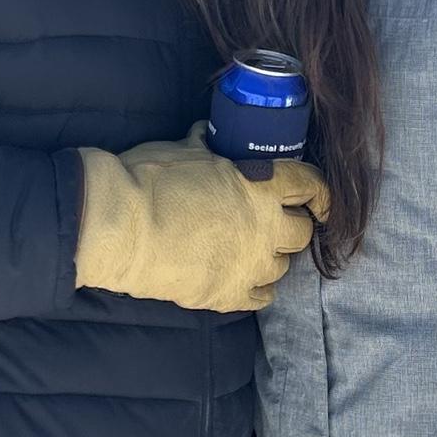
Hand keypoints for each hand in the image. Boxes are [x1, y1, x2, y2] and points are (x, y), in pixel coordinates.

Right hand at [74, 124, 328, 311]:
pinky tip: (241, 277)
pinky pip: (262, 297)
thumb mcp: (186, 149)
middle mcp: (266, 228)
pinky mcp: (228, 296)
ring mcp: (250, 266)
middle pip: (302, 232)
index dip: (320, 192)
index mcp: (262, 186)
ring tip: (249, 250)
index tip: (318, 198)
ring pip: (283, 266)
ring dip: (271, 256)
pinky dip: (256, 287)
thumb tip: (209, 139)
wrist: (116, 226)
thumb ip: (210, 148)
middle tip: (271, 222)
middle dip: (292, 225)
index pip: (311, 185)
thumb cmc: (149, 178)